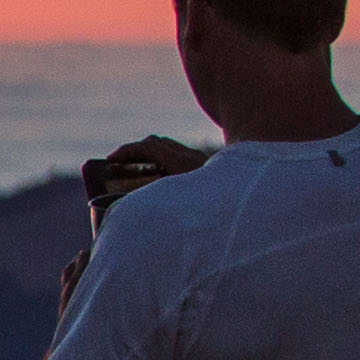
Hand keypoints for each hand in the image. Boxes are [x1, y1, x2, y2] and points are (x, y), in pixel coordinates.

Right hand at [86, 135, 208, 219]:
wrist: (249, 215)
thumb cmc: (210, 216)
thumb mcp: (173, 211)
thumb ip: (149, 207)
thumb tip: (120, 211)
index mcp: (183, 165)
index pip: (149, 147)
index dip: (126, 151)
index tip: (109, 160)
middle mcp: (195, 158)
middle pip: (158, 143)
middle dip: (135, 150)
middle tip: (118, 164)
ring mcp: (204, 162)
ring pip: (170, 149)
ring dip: (150, 156)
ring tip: (135, 172)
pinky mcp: (210, 169)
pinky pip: (181, 158)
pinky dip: (164, 163)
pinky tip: (160, 181)